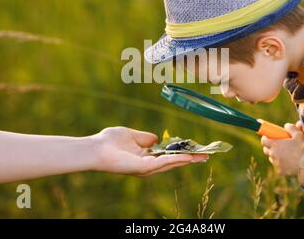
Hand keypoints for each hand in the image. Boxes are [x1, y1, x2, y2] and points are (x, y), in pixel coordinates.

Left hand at [89, 127, 208, 176]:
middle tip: (207, 155)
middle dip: (191, 158)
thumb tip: (156, 139)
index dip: (182, 152)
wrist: (96, 148)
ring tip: (203, 156)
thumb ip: (145, 138)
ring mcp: (146, 168)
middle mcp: (148, 165)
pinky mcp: (143, 168)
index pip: (168, 155)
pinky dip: (176, 159)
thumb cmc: (109, 141)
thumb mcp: (132, 135)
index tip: (195, 148)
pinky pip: (163, 163)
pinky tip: (188, 157)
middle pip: (174, 161)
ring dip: (188, 160)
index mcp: (146, 157)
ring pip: (172, 163)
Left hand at [260, 120, 303, 175]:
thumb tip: (286, 126)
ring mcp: (276, 163)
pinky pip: (278, 167)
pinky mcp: (280, 172)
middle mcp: (273, 154)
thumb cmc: (303, 147)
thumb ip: (291, 128)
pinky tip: (288, 163)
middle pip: (266, 150)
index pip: (264, 140)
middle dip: (269, 147)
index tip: (269, 137)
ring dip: (275, 156)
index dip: (265, 138)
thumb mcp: (298, 134)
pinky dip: (281, 165)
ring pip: (272, 158)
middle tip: (276, 145)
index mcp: (275, 144)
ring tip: (284, 154)